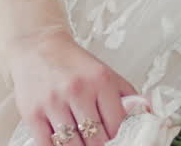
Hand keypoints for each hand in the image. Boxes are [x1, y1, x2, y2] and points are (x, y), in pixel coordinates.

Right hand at [6, 28, 149, 144]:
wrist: (36, 45)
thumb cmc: (72, 62)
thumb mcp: (103, 71)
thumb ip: (126, 93)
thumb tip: (147, 113)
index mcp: (100, 80)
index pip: (117, 126)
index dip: (119, 138)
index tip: (117, 141)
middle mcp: (77, 90)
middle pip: (96, 140)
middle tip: (98, 142)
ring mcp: (53, 103)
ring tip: (83, 142)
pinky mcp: (33, 114)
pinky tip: (64, 144)